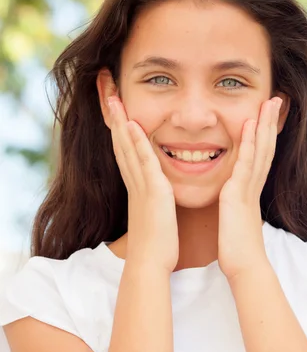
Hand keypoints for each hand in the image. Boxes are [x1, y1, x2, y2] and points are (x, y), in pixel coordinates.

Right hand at [108, 95, 178, 273]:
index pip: (125, 147)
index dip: (119, 124)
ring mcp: (141, 184)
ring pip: (126, 146)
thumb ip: (154, 197)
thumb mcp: (155, 212)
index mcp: (137, 183)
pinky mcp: (152, 192)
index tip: (114, 102)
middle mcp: (134, 180)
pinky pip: (143, 161)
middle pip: (119, 140)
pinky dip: (136, 141)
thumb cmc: (156, 242)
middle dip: (112, 113)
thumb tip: (157, 191)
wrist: (151, 263)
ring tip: (110, 95)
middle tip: (104, 88)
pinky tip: (131, 123)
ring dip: (118, 119)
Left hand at [218, 97, 281, 281]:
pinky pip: (245, 163)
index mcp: (250, 190)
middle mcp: (253, 186)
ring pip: (260, 150)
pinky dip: (249, 143)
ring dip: (264, 125)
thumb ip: (236, 206)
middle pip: (265, 148)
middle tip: (276, 100)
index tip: (267, 116)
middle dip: (270, 123)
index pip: (260, 157)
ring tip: (269, 103)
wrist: (243, 265)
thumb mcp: (236, 219)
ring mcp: (248, 188)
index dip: (265, 135)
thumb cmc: (238, 247)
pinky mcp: (239, 194)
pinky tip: (249, 126)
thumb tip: (233, 201)